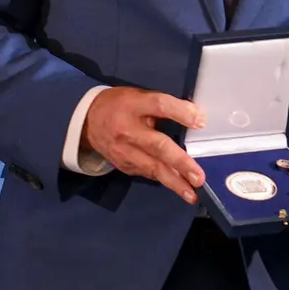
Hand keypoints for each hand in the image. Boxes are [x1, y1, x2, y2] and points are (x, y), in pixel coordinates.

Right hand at [80, 86, 206, 203]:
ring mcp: (124, 151)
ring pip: (152, 168)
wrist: (88, 121)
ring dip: (174, 182)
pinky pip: (147, 173)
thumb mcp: (139, 96)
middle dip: (180, 163)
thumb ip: (163, 106)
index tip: (201, 122)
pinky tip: (178, 187)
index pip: (159, 106)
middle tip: (198, 177)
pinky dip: (163, 180)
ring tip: (192, 193)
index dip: (180, 113)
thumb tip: (196, 118)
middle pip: (157, 146)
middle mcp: (127, 130)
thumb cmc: (122, 105)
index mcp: (133, 105)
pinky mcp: (123, 166)